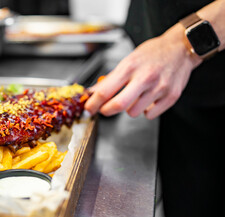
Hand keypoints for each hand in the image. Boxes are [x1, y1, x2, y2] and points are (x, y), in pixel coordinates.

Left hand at [85, 24, 201, 119]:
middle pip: (118, 105)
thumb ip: (111, 78)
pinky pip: (150, 114)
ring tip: (134, 96)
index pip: (105, 91)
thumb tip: (93, 92)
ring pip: (133, 113)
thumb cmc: (153, 53)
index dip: (93, 104)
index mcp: (130, 67)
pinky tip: (147, 99)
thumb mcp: (128, 61)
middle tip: (104, 109)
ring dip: (129, 108)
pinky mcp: (171, 96)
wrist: (181, 48)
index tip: (88, 109)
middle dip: (106, 111)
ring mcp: (159, 88)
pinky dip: (146, 110)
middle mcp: (145, 78)